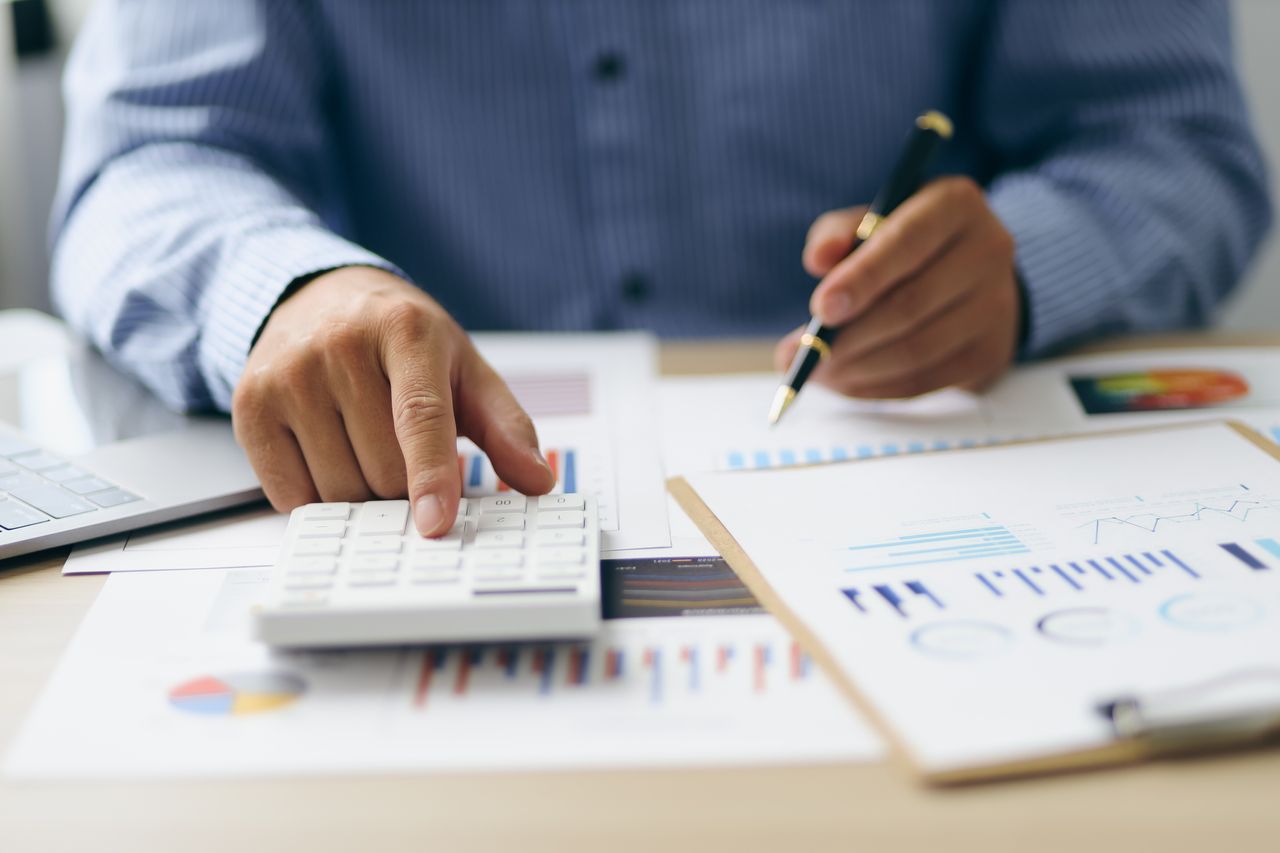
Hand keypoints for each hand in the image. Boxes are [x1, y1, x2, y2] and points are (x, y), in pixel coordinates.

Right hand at [232, 267, 554, 534]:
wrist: (319, 296)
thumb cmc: (402, 342)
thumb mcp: (464, 369)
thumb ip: (506, 426)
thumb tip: (539, 480)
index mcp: (405, 331)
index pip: (420, 416)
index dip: (431, 476)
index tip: (436, 523)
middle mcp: (339, 346)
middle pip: (381, 468)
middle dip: (402, 487)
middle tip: (403, 456)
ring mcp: (288, 373)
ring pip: (336, 488)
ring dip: (361, 494)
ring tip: (364, 449)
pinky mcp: (249, 403)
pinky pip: (287, 492)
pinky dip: (315, 496)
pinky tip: (328, 457)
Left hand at [774, 176, 1021, 398]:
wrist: (967, 275)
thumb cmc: (902, 245)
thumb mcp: (870, 222)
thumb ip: (837, 233)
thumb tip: (818, 260)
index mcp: (955, 205)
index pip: (907, 242)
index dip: (862, 279)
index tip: (820, 309)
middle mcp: (989, 250)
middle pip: (910, 305)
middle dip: (847, 337)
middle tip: (801, 354)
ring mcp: (997, 305)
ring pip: (915, 351)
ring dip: (856, 370)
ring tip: (817, 371)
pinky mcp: (990, 352)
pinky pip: (924, 382)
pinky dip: (876, 388)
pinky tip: (845, 382)